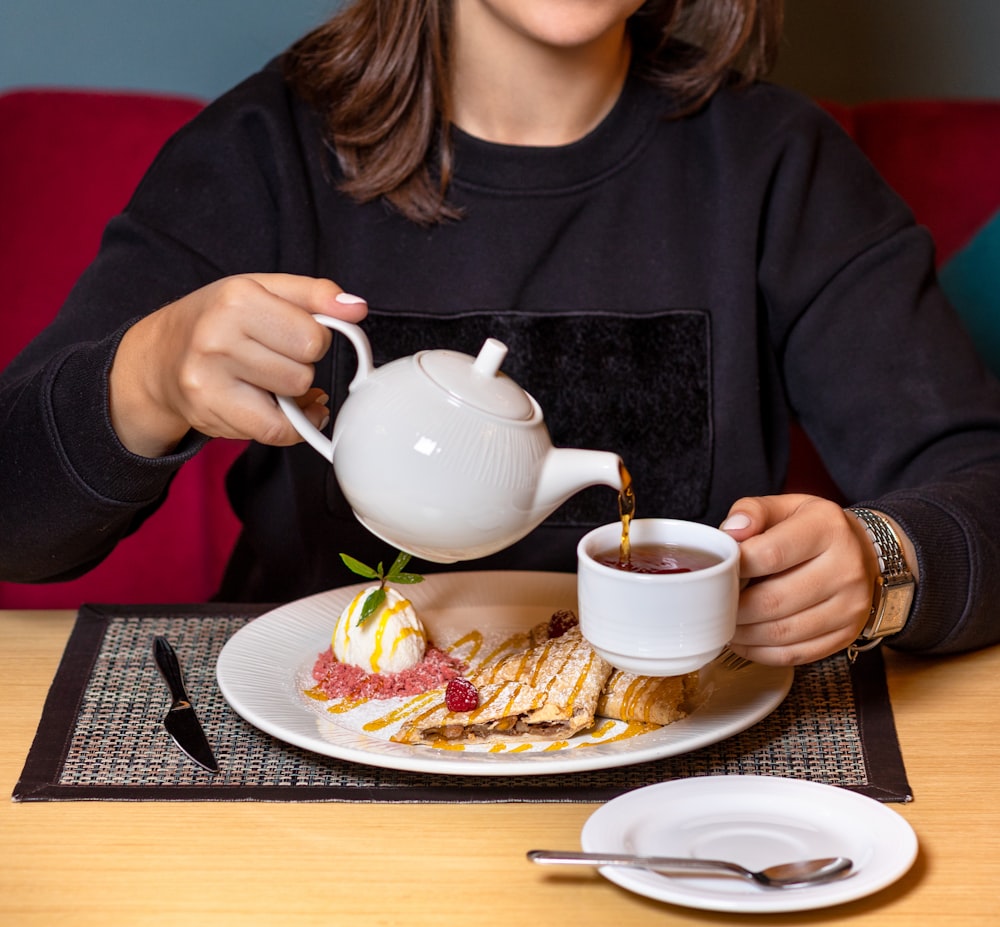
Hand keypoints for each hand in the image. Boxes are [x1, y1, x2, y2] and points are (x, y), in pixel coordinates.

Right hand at [109, 274, 366, 455]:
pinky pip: (277, 430)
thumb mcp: (262, 291)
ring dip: (290, 392)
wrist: (158, 359)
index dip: (314, 339)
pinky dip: (290, 424)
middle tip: (273, 357)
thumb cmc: (218, 321)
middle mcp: (218, 335)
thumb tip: (357, 308)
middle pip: (306, 368)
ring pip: (294, 397)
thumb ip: (315, 295)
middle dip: (300, 365)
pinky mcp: (210, 410)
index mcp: (238, 296)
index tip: (292, 336)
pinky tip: (282, 410)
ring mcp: (210, 376)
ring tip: (265, 379)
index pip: (314, 335)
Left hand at [719, 494, 877, 664]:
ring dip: (743, 634)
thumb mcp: (786, 506)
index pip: (770, 554)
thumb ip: (752, 512)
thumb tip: (730, 533)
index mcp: (827, 529)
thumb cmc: (813, 529)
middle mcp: (846, 569)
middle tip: (714, 605)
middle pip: (773, 599)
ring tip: (725, 624)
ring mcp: (851, 606)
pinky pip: (796, 654)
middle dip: (734, 607)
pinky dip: (761, 652)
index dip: (735, 567)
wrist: (862, 552)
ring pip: (782, 632)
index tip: (719, 572)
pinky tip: (744, 641)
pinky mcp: (847, 634)